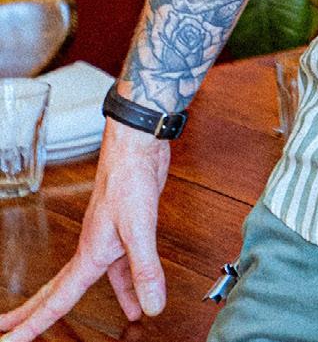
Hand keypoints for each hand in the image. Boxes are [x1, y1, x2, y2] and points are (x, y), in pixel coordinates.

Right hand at [0, 121, 170, 339]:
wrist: (137, 147)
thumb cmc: (129, 179)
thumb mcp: (140, 229)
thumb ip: (144, 270)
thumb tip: (151, 306)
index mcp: (88, 254)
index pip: (56, 300)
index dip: (32, 325)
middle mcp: (93, 249)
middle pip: (59, 292)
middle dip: (36, 315)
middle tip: (13, 334)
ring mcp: (108, 238)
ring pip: (95, 280)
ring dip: (99, 301)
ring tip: (118, 320)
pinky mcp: (126, 229)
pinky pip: (121, 266)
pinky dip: (129, 283)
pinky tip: (139, 292)